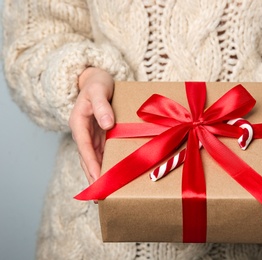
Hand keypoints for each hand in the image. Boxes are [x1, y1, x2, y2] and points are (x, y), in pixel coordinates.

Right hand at [69, 67, 113, 184]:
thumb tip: (107, 124)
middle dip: (93, 176)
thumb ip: (101, 106)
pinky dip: (105, 165)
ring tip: (106, 192)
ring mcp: (91, 135)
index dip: (90, 164)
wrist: (97, 79)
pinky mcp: (99, 135)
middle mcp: (83, 132)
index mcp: (78, 123)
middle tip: (101, 195)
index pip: (84, 148)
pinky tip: (112, 175)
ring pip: (94, 158)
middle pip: (87, 158)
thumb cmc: (97, 83)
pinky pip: (102, 153)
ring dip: (98, 174)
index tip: (97, 179)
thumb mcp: (98, 90)